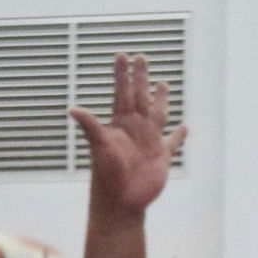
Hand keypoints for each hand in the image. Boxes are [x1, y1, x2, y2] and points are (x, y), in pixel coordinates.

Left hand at [71, 53, 187, 215]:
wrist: (121, 202)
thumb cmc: (107, 176)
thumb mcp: (100, 147)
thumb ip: (90, 126)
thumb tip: (72, 109)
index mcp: (121, 123)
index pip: (122, 92)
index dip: (122, 74)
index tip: (122, 55)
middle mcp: (135, 128)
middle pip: (139, 96)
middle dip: (140, 77)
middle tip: (141, 57)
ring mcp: (149, 141)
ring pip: (157, 113)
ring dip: (159, 99)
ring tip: (162, 83)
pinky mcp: (161, 156)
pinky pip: (173, 142)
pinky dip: (179, 135)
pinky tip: (185, 128)